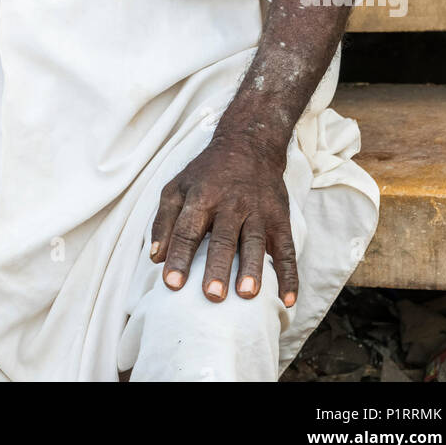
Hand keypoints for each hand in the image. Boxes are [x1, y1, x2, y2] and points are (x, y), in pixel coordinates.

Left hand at [150, 130, 297, 305]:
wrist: (250, 145)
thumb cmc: (207, 174)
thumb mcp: (178, 187)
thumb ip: (163, 221)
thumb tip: (156, 258)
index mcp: (201, 196)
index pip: (187, 229)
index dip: (179, 256)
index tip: (172, 283)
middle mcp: (230, 203)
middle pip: (222, 238)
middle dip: (217, 266)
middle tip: (212, 295)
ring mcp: (258, 211)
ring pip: (254, 241)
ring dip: (252, 268)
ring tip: (246, 295)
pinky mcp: (280, 219)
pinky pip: (286, 249)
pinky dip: (289, 275)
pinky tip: (287, 299)